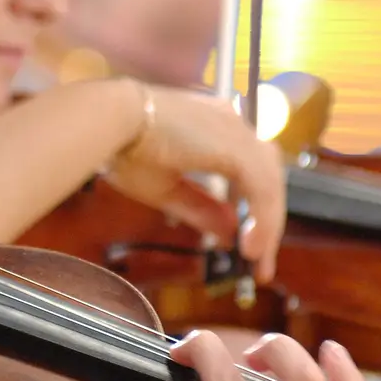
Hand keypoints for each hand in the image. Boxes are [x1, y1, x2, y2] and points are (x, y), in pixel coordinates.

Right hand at [102, 85, 284, 281]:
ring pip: (270, 184)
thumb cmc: (124, 147)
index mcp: (215, 128)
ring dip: (267, 224)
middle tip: (258, 260)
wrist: (111, 120)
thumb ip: (202, 209)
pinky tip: (252, 247)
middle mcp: (232, 126)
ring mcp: (236, 132)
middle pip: (267, 177)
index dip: (254, 207)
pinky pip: (263, 190)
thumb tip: (231, 233)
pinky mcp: (236, 147)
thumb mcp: (166, 189)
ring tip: (256, 259)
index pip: (249, 170)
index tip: (248, 242)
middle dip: (267, 220)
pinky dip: (263, 221)